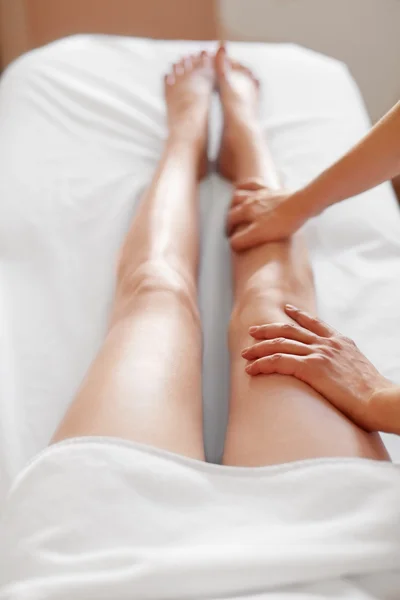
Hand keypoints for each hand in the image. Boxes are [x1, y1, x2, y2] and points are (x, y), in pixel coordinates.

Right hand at [226, 179, 309, 251]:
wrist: (302, 205)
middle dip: (230, 220)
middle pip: (232, 210)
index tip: (232, 240)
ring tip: (235, 210)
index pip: (230, 222)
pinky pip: (253, 184)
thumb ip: (242, 240)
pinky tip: (245, 190)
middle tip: (232, 229)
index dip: (230, 233)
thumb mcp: (260, 235)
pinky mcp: (270, 190)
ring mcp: (260, 194)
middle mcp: (249, 201)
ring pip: (239, 194)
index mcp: (246, 212)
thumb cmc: (283, 221)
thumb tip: (232, 244)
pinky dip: (245, 186)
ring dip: (234, 203)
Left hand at [241, 304, 393, 431]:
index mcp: (341, 342)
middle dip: (268, 330)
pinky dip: (262, 364)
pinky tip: (251, 369)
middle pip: (290, 330)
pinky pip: (279, 361)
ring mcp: (319, 354)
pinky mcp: (312, 368)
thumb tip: (339, 374)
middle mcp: (328, 344)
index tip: (287, 310)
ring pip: (280, 344)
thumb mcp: (360, 370)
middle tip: (253, 331)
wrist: (382, 401)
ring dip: (259, 349)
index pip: (315, 323)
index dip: (298, 315)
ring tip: (245, 353)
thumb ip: (345, 365)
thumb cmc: (374, 395)